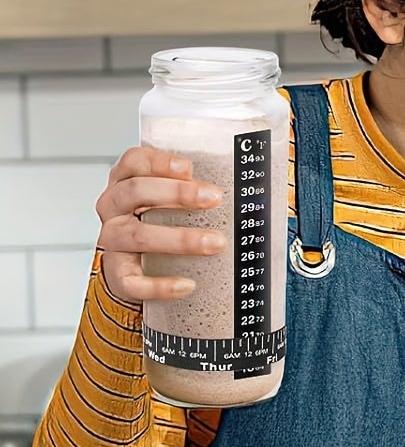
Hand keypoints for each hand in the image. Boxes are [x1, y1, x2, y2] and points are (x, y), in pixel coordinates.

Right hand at [96, 146, 224, 305]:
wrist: (137, 268)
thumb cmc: (161, 226)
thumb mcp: (173, 203)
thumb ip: (196, 190)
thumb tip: (249, 185)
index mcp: (126, 183)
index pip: (133, 162)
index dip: (158, 161)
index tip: (189, 168)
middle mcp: (114, 208)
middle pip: (135, 192)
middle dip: (177, 194)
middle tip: (214, 199)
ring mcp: (113, 241)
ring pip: (137, 235)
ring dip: (179, 238)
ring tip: (215, 243)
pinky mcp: (117, 274)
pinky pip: (132, 281)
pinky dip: (160, 285)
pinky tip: (187, 284)